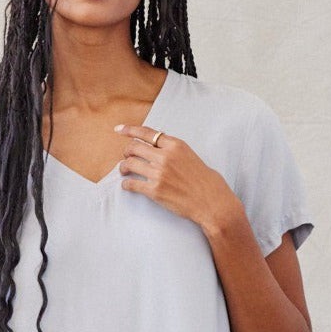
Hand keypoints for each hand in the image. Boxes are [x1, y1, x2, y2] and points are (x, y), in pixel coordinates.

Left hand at [113, 122, 238, 230]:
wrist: (211, 202)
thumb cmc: (205, 180)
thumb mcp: (190, 155)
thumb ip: (173, 149)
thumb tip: (159, 145)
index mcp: (175, 145)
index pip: (147, 133)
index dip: (130, 130)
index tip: (118, 129)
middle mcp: (165, 157)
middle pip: (134, 147)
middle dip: (126, 151)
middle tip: (126, 156)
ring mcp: (159, 174)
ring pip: (129, 164)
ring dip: (123, 167)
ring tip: (124, 170)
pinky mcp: (155, 191)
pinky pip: (131, 184)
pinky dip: (126, 184)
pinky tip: (127, 185)